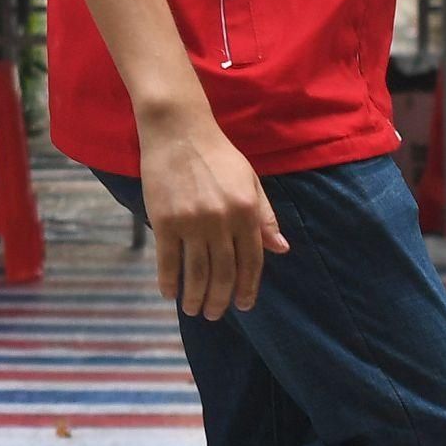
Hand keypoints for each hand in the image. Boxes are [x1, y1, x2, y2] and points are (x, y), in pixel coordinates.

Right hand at [139, 103, 286, 318]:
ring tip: (193, 309)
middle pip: (224, 272)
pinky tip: (170, 293)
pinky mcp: (164, 220)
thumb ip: (265, 217)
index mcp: (247, 211)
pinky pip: (168, 260)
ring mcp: (192, 222)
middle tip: (213, 314)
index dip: (248, 288)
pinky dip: (169, 281)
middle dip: (220, 299)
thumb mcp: (250, 181)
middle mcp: (222, 220)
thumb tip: (281, 249)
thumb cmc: (217, 155)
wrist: (178, 131)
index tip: (243, 306)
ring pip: (196, 272)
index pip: (252, 261)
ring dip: (195, 296)